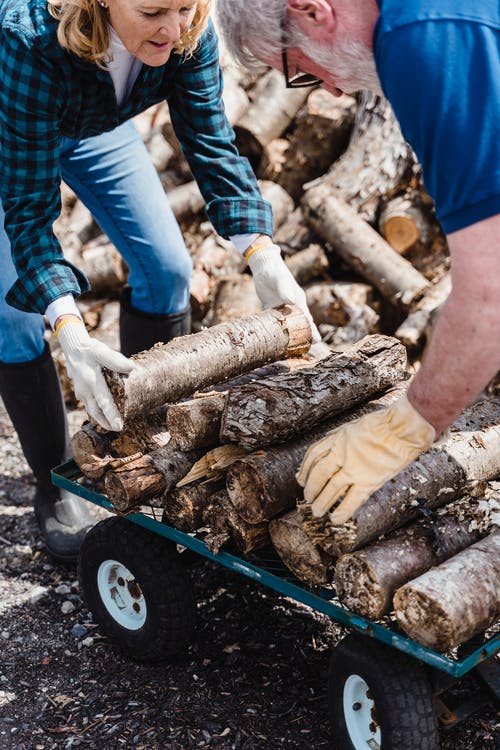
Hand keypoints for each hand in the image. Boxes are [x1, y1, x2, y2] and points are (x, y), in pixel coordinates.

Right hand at [57, 319, 132, 430]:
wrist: (74, 350)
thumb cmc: (90, 350)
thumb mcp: (101, 351)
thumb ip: (115, 359)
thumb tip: (130, 367)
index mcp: (91, 381)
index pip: (103, 401)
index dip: (111, 414)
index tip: (119, 425)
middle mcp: (85, 390)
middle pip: (96, 411)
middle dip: (107, 422)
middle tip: (118, 429)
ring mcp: (82, 393)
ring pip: (92, 411)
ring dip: (102, 420)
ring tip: (112, 427)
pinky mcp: (81, 394)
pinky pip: (90, 407)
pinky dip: (98, 413)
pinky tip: (105, 418)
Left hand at [247, 243, 320, 341]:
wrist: (264, 264)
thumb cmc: (275, 271)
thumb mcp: (280, 280)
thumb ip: (285, 291)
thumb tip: (291, 302)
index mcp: (297, 299)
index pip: (307, 317)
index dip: (312, 329)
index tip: (317, 340)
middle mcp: (291, 304)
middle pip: (299, 323)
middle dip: (303, 335)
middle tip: (307, 349)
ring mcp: (280, 306)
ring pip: (287, 323)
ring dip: (289, 334)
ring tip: (291, 348)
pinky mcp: (270, 305)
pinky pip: (273, 319)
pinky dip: (274, 328)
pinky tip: (273, 337)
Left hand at [296, 394, 434, 523]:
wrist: (403, 428)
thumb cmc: (386, 423)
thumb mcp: (356, 425)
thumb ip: (344, 437)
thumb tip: (335, 445)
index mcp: (338, 437)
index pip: (314, 455)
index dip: (305, 469)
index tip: (301, 478)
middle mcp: (342, 453)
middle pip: (319, 474)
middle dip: (311, 488)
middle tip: (307, 498)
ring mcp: (354, 468)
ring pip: (331, 489)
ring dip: (322, 502)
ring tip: (317, 511)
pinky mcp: (369, 481)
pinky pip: (351, 500)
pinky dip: (342, 511)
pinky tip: (335, 519)